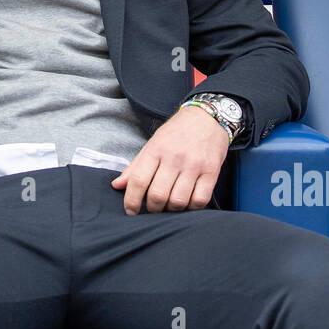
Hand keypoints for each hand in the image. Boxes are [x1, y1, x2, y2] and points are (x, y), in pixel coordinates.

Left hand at [111, 104, 229, 214]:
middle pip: (158, 195)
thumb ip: (135, 166)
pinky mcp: (212, 171)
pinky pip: (200, 200)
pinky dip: (191, 208)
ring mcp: (194, 165)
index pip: (138, 181)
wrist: (207, 117)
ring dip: (171, 210)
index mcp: (156, 149)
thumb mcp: (153, 143)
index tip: (130, 211)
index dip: (131, 201)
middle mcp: (174, 157)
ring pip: (178, 201)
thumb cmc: (177, 132)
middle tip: (153, 208)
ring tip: (169, 206)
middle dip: (152, 209)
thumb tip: (117, 186)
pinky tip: (187, 203)